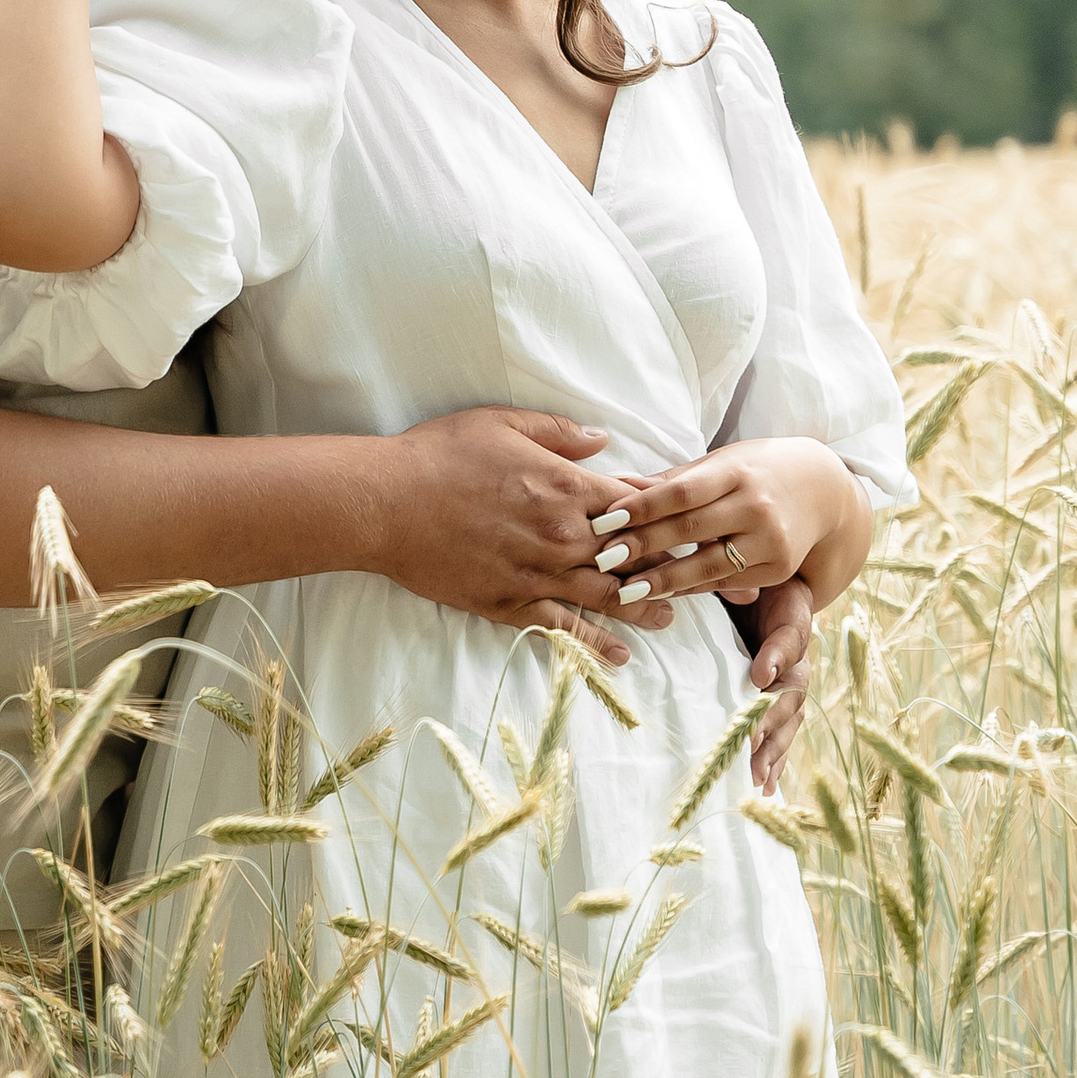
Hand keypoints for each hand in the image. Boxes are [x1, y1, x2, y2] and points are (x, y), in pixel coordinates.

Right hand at [374, 408, 672, 650]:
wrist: (386, 502)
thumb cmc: (439, 455)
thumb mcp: (502, 423)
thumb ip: (559, 432)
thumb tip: (602, 440)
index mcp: (564, 487)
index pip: (632, 504)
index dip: (659, 512)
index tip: (678, 519)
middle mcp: (561, 536)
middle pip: (630, 556)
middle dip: (663, 564)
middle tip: (690, 575)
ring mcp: (537, 575)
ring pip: (605, 596)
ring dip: (641, 606)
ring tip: (667, 615)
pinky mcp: (509, 604)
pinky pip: (563, 628)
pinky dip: (595, 643)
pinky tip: (619, 654)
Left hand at [587, 436, 860, 604]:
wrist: (824, 491)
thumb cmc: (757, 470)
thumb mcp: (720, 463)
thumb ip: (672, 479)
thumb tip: (618, 484)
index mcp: (736, 472)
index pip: (681, 492)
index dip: (642, 507)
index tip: (605, 519)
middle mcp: (756, 506)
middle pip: (691, 529)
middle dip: (643, 546)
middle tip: (603, 558)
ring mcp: (770, 540)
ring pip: (708, 565)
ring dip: (664, 580)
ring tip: (626, 591)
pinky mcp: (777, 569)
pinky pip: (726, 583)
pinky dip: (692, 589)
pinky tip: (662, 594)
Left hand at [739, 579, 814, 790]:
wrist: (765, 588)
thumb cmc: (752, 580)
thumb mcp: (749, 577)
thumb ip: (741, 585)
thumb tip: (737, 593)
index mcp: (792, 622)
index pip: (790, 641)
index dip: (776, 658)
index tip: (759, 676)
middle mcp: (795, 659)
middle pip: (791, 693)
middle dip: (769, 720)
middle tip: (749, 742)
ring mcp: (788, 685)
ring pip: (788, 721)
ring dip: (773, 750)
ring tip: (756, 778)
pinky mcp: (776, 703)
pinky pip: (781, 735)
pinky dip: (774, 761)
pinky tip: (764, 786)